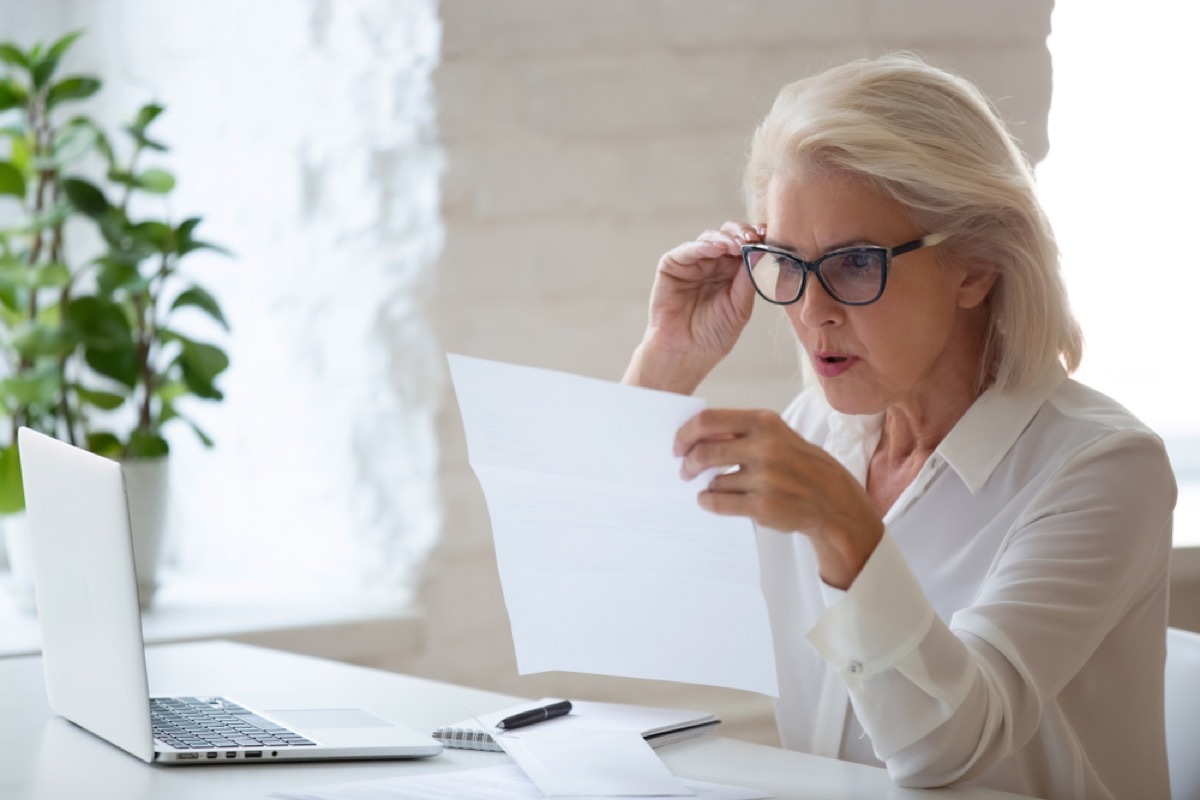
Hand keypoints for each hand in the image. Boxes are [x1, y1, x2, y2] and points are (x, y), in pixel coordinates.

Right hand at [623, 222, 763, 393]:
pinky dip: (704, 245)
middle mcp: (712, 264)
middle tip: (753, 238)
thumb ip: (748, 279)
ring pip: (710, 238)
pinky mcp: (671, 266)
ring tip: (738, 245)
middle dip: (743, 234)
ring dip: (726, 238)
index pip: (746, 246)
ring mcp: (692, 264)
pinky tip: (718, 248)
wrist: (685, 355)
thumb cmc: (712, 337)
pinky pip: (688, 250)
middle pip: (729, 236)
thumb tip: (762, 252)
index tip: (768, 237)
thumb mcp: (740, 307)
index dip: (757, 239)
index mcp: (731, 273)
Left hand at [675, 408, 884, 588]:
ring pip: (712, 481)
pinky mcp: (763, 505)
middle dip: (688, 464)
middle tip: (685, 471)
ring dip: (704, 486)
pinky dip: (708, 502)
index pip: (708, 421)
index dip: (685, 434)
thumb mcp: (775, 436)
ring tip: (709, 487)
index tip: (678, 446)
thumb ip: (739, 432)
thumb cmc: (799, 464)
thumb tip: (694, 436)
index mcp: (764, 422)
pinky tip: (709, 500)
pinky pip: (719, 502)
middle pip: (704, 451)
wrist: (833, 500)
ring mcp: (765, 478)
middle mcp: (765, 447)